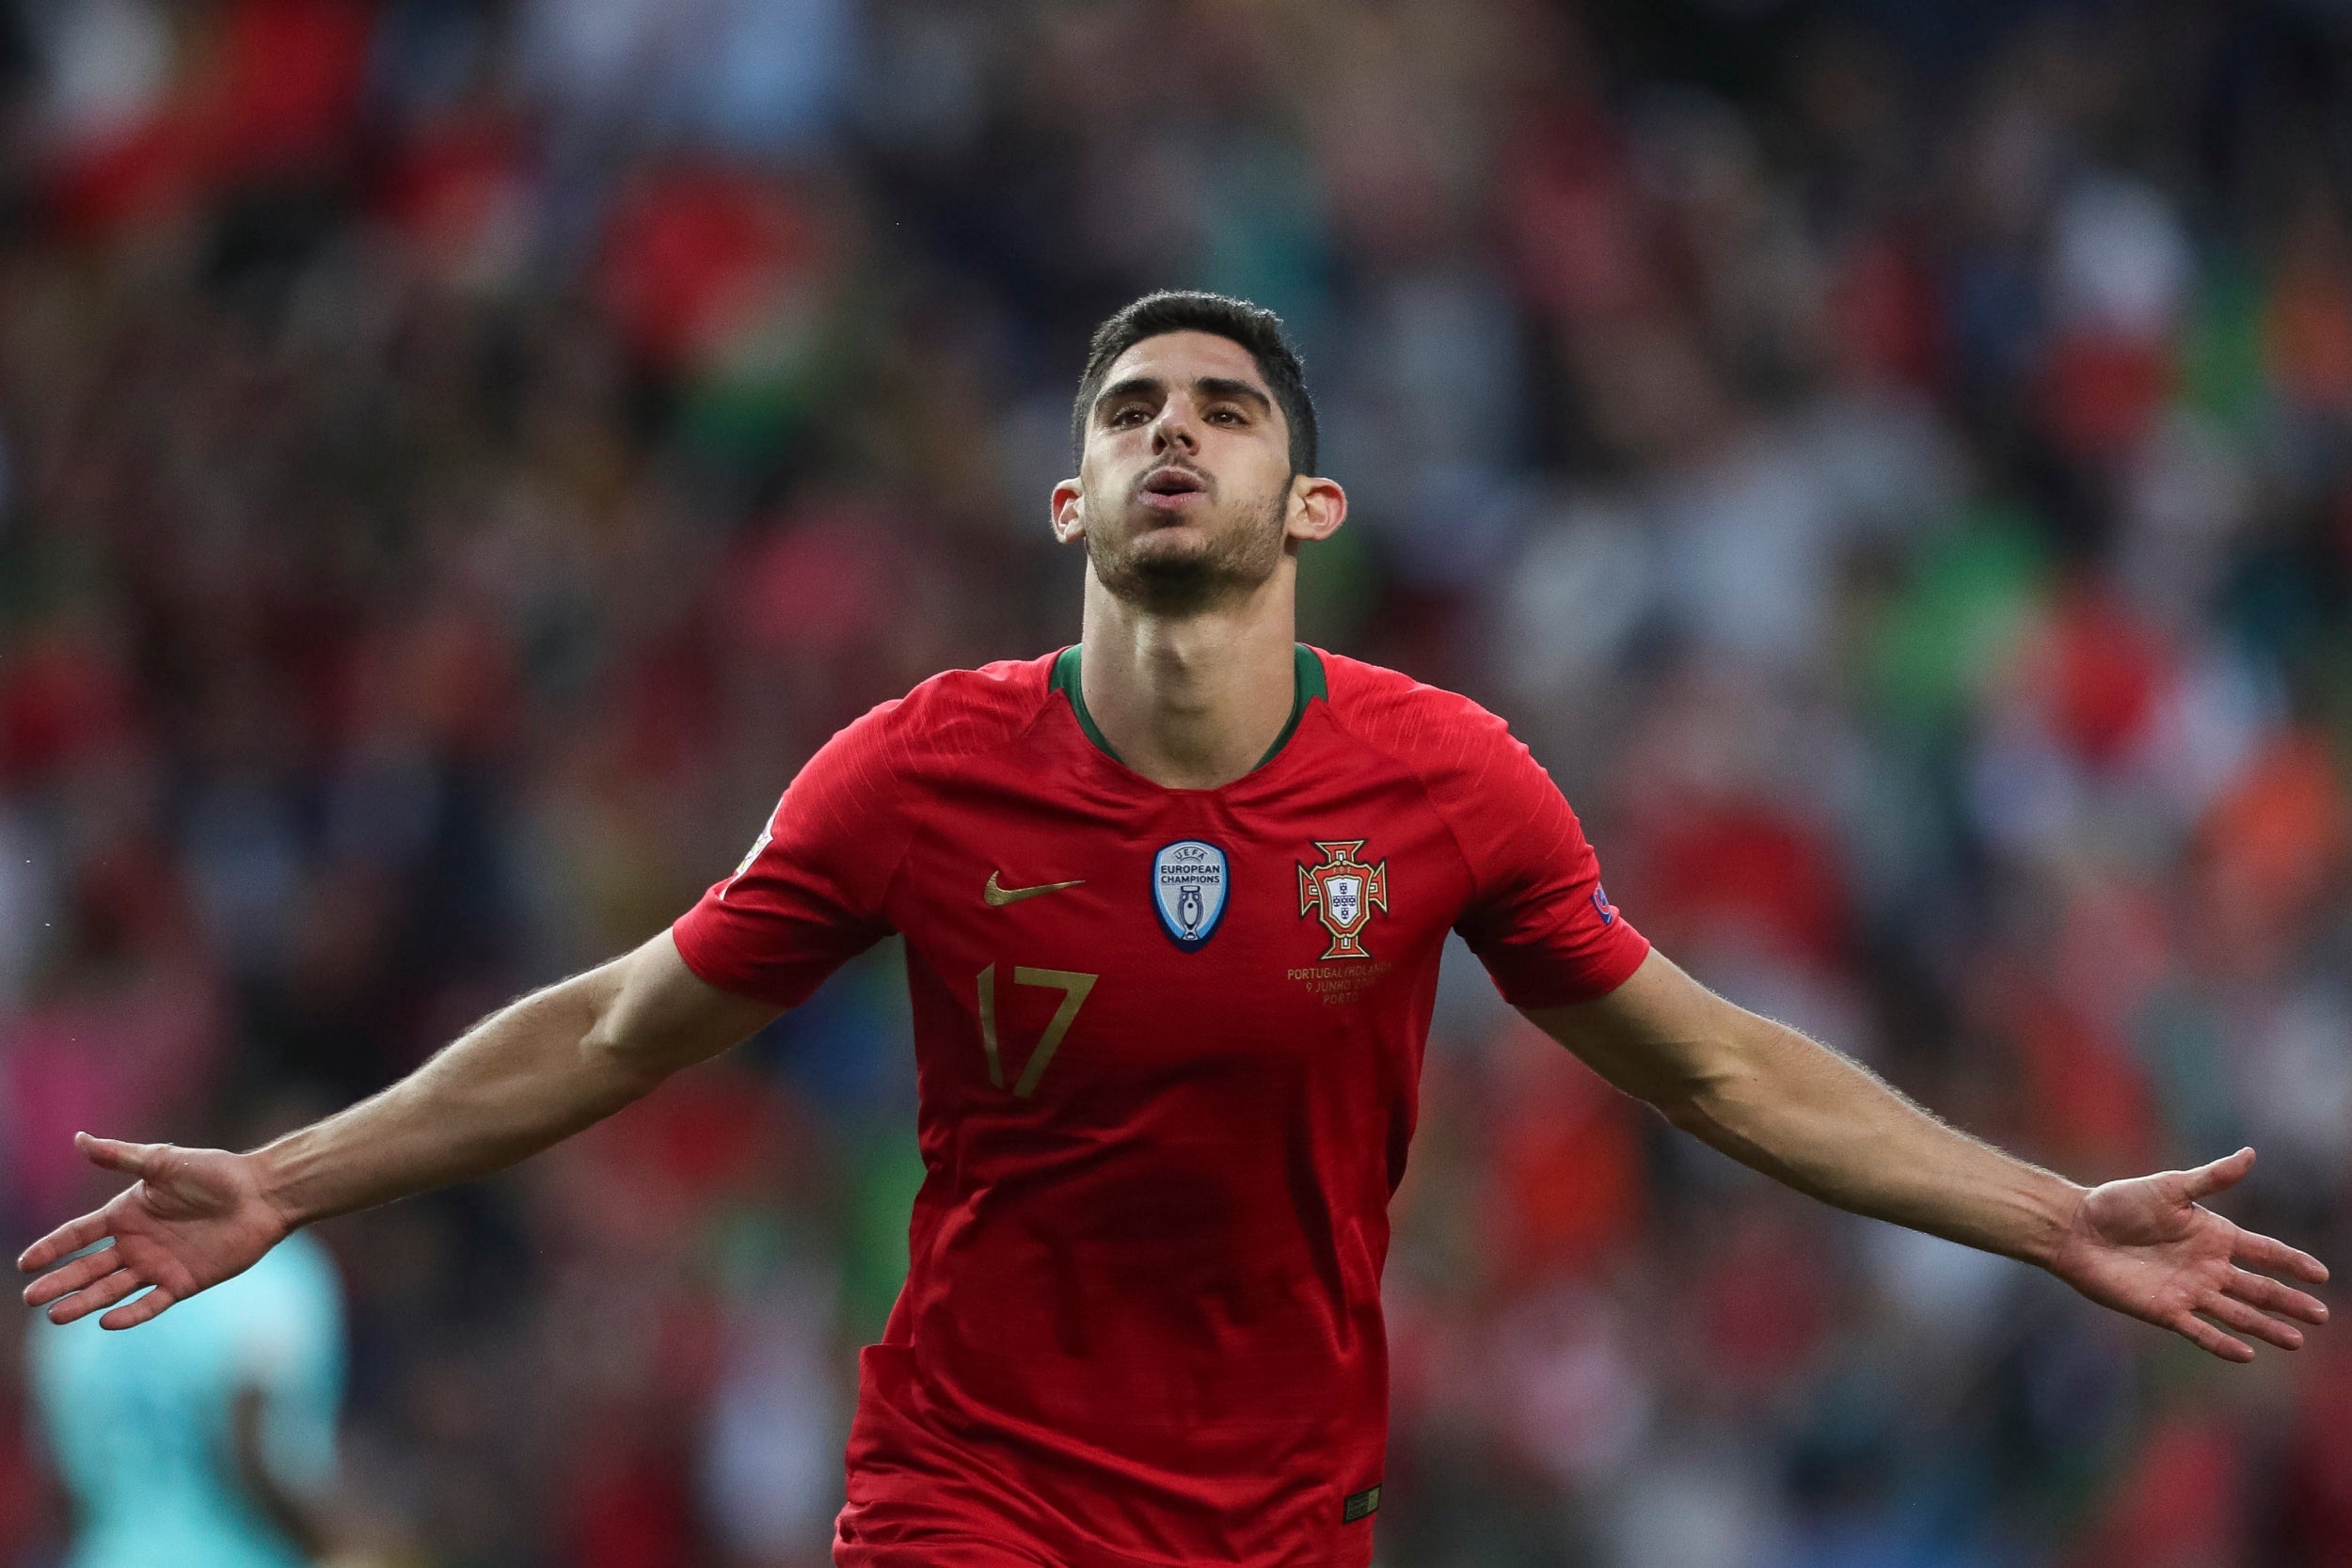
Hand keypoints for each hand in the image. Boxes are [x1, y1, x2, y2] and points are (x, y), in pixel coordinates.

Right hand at [19, 1133, 291, 1330]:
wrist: (261, 1194)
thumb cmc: (215, 1172)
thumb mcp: (163, 1162)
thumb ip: (121, 1156)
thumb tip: (78, 1138)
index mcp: (127, 1213)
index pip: (78, 1234)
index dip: (52, 1248)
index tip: (25, 1264)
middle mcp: (136, 1243)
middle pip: (87, 1268)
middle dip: (59, 1282)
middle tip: (30, 1298)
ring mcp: (157, 1265)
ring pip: (111, 1289)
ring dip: (83, 1302)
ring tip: (54, 1316)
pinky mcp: (182, 1282)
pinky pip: (150, 1304)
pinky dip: (129, 1314)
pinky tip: (106, 1321)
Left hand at [2049, 1146, 2328, 1361]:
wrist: (2076, 1228)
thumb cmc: (2119, 1202)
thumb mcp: (2169, 1187)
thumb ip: (2211, 1178)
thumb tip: (2251, 1153)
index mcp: (2214, 1236)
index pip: (2265, 1252)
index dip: (2292, 1262)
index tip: (2321, 1274)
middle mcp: (2208, 1267)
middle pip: (2259, 1288)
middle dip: (2290, 1301)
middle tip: (2322, 1315)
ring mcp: (2189, 1291)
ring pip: (2237, 1313)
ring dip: (2266, 1326)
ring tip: (2296, 1340)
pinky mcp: (2165, 1310)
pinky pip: (2200, 1331)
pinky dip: (2222, 1343)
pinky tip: (2246, 1354)